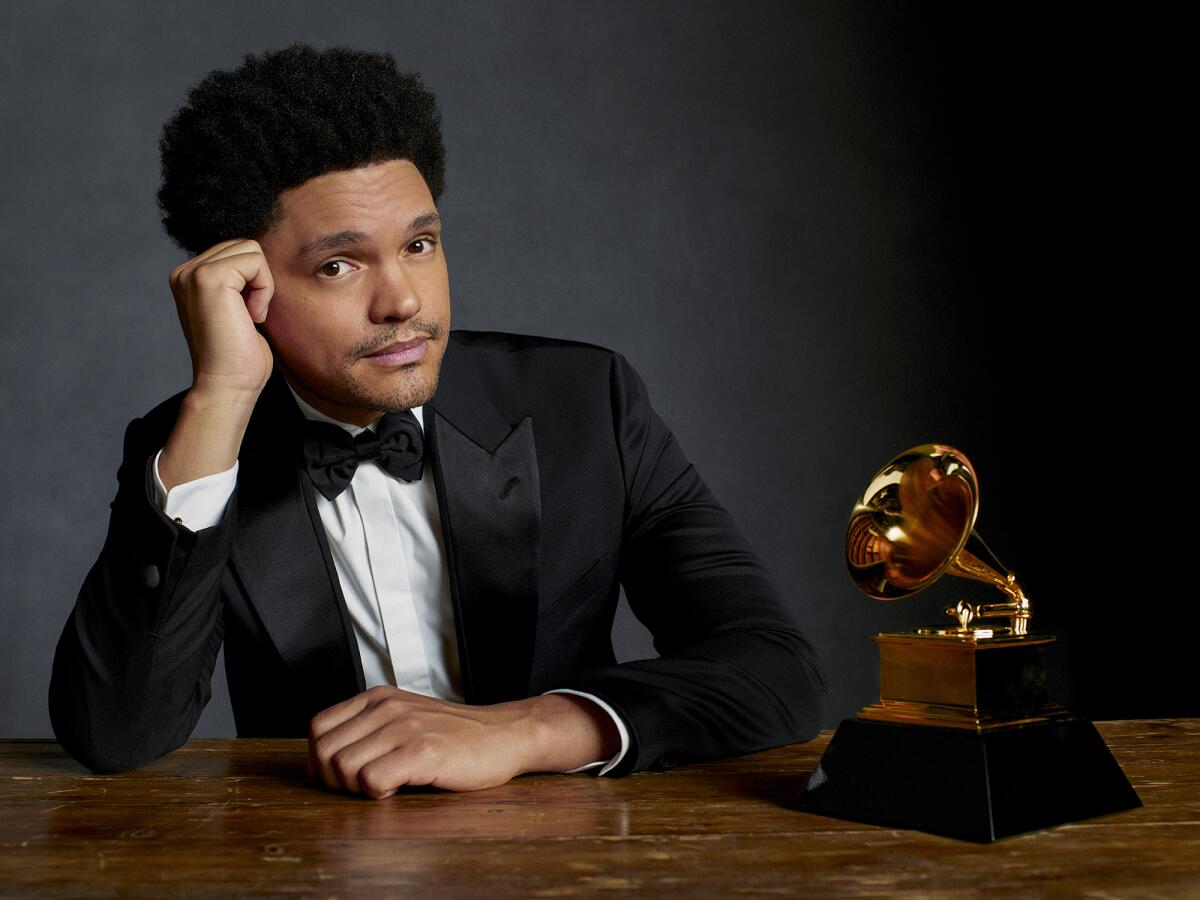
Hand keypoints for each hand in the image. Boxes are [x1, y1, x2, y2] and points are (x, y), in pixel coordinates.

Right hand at [159, 240, 275, 489]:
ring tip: (248, 316)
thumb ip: (239, 281)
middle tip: (248, 317)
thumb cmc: (239, 356)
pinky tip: (251, 316)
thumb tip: (260, 258)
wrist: (228, 385)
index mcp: (189, 277)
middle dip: (258, 280)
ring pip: (251, 250)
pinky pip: (256, 261)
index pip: (237, 251)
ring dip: (262, 286)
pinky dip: (264, 290)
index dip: (254, 281)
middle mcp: (185, 271)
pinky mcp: (209, 278)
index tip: (245, 316)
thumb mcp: (238, 309)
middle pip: (244, 245)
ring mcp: (193, 273)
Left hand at [307, 686, 619, 798]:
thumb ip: (367, 730)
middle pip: (325, 750)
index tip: (342, 775)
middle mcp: (386, 707)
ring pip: (343, 766)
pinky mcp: (423, 751)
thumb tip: (322, 761)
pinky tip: (400, 787)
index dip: (320, 758)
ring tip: (384, 785)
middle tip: (363, 785)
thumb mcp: (404, 718)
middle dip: (335, 778)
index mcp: (378, 698)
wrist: (503, 735)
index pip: (318, 727)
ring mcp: (405, 727)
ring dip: (357, 788)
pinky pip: (372, 780)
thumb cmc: (454, 735)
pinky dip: (378, 793)